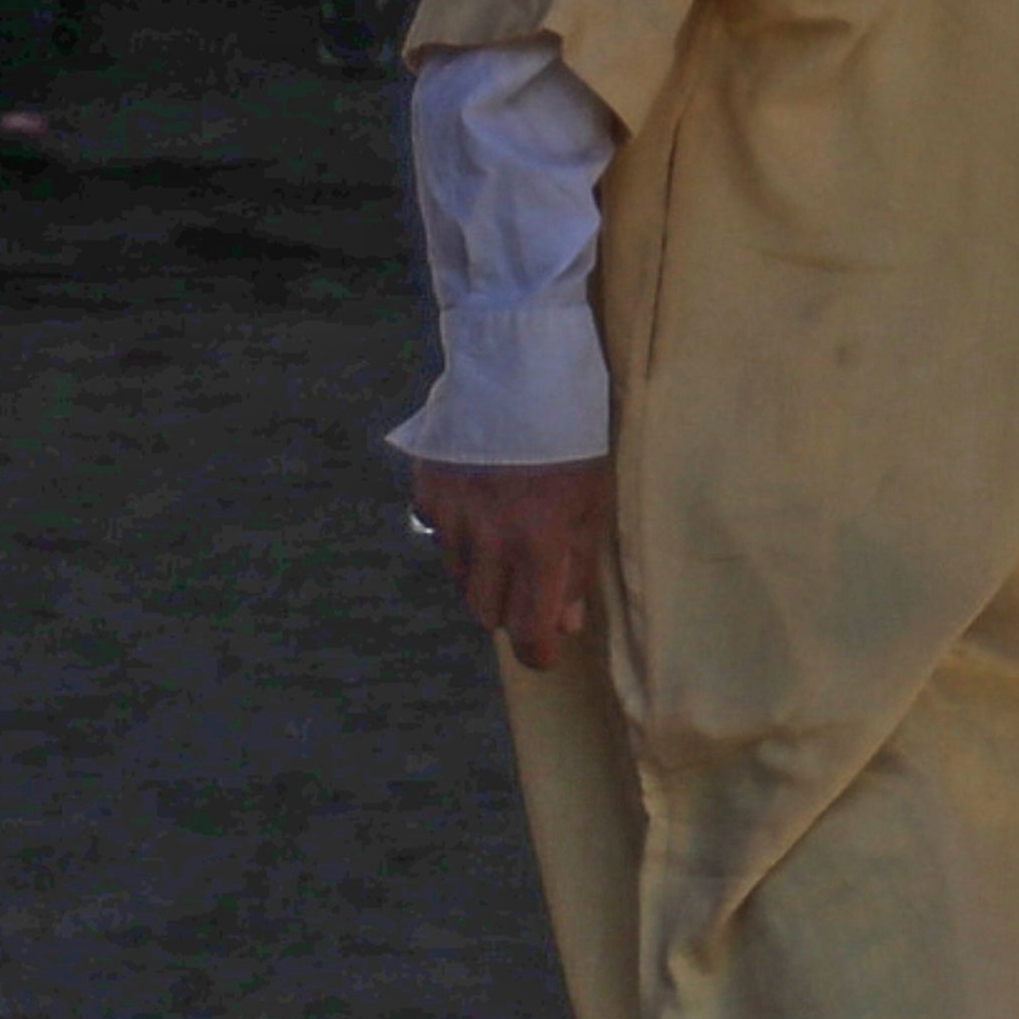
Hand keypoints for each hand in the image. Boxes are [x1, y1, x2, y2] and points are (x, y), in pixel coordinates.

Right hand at [415, 455, 612, 669]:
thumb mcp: (593, 501)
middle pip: (484, 611)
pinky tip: (478, 499)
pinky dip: (456, 531)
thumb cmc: (573, 436)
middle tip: (529, 582)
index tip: (543, 651)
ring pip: (459, 576)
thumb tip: (566, 624)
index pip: (526, 629)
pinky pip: (438, 533)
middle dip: (508, 609)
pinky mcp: (425, 491)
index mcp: (538, 544)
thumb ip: (578, 567)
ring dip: (483, 570)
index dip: (536, 652)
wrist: (521, 366)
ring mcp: (450, 516)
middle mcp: (488, 539)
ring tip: (506, 529)